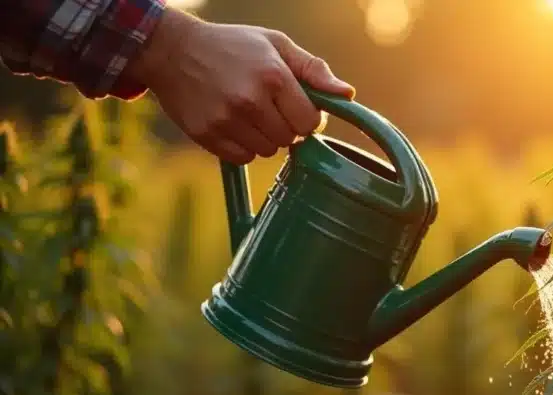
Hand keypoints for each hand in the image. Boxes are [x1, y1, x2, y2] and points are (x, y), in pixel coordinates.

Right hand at [126, 8, 355, 164]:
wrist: (172, 50)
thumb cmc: (233, 46)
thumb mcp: (276, 44)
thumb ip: (314, 70)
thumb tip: (348, 95)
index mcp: (273, 76)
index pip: (310, 122)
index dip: (307, 117)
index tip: (295, 106)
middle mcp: (250, 100)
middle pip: (290, 139)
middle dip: (286, 126)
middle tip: (269, 106)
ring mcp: (226, 120)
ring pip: (268, 150)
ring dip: (265, 137)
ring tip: (249, 112)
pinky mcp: (207, 135)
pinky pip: (243, 158)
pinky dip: (243, 147)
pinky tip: (233, 124)